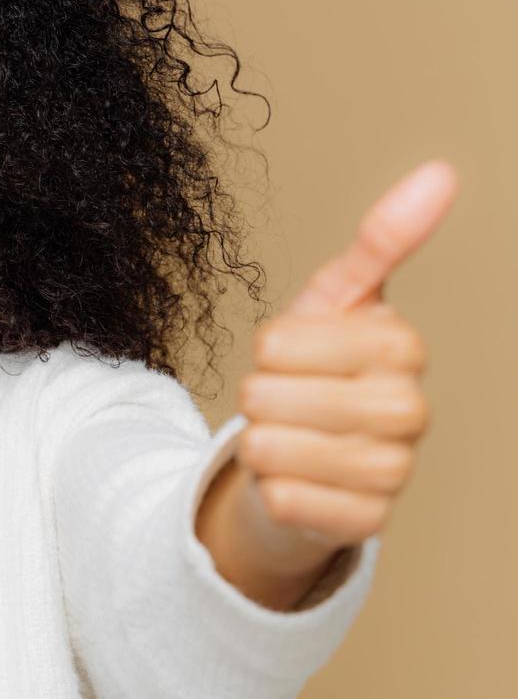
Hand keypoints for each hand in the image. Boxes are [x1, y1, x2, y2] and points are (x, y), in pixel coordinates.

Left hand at [232, 159, 458, 565]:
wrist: (312, 457)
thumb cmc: (318, 370)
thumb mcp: (336, 301)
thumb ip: (382, 241)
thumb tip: (441, 172)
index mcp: (401, 346)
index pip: (276, 341)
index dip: (265, 351)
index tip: (295, 357)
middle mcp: (410, 410)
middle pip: (267, 396)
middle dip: (257, 398)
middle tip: (288, 403)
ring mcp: (392, 473)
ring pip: (268, 448)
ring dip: (260, 445)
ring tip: (291, 440)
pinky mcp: (365, 526)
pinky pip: (282, 499)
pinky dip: (272, 492)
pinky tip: (299, 485)